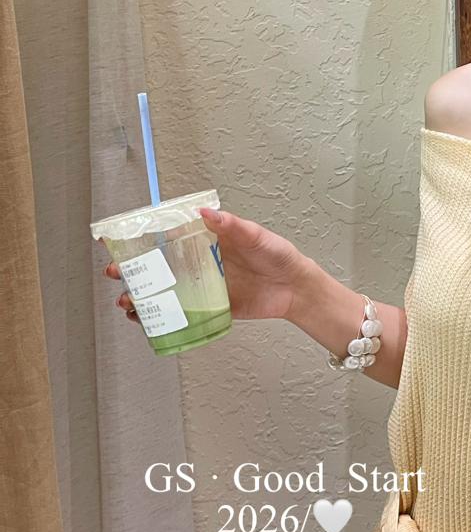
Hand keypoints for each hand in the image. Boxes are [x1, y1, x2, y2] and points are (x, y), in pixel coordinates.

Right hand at [101, 209, 309, 324]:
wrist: (296, 289)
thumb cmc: (278, 256)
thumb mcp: (256, 236)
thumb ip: (232, 226)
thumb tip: (205, 212)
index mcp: (207, 240)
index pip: (167, 235)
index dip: (141, 237)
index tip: (117, 239)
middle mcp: (200, 262)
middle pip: (158, 265)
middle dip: (133, 269)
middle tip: (114, 272)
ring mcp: (203, 286)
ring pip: (164, 290)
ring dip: (141, 295)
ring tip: (127, 300)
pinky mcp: (209, 307)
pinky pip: (180, 313)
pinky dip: (161, 317)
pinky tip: (145, 320)